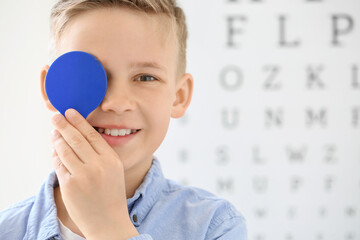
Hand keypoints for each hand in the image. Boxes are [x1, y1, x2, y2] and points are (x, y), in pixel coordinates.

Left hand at [50, 108, 138, 239]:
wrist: (108, 221)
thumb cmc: (111, 194)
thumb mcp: (114, 170)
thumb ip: (101, 153)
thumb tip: (80, 136)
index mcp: (111, 160)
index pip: (92, 134)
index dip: (79, 121)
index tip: (70, 112)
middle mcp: (97, 166)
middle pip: (76, 139)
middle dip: (64, 125)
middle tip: (56, 116)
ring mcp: (82, 176)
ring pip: (65, 150)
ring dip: (57, 139)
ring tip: (54, 132)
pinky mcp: (70, 186)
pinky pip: (59, 165)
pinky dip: (55, 155)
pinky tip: (54, 150)